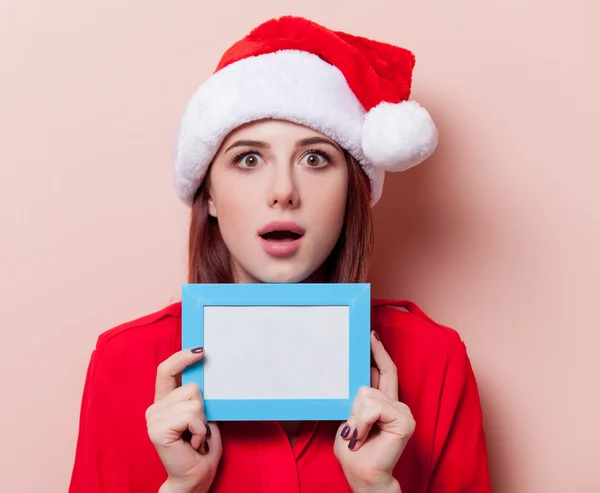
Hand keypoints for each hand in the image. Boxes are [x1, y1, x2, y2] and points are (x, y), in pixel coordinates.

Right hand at [146, 347, 221, 492]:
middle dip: (203, 407)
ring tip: (195, 437)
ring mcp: (154, 418)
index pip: (166, 370)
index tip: (200, 350)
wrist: (193, 478)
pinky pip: (192, 415)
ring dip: (202, 422)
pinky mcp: (158, 429)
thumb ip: (197, 397)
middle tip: (198, 429)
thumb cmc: (200, 449)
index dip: (182, 357)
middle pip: (190, 386)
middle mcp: (155, 408)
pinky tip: (193, 444)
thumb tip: (204, 374)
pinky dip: (200, 430)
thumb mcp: (202, 415)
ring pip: (194, 400)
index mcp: (164, 402)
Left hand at [334, 331, 414, 492]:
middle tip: (355, 430)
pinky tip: (364, 436)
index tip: (371, 334)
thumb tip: (363, 376)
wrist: (364, 476)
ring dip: (357, 417)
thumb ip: (358, 399)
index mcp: (384, 402)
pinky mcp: (405, 420)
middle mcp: (396, 403)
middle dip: (356, 403)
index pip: (384, 371)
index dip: (378, 352)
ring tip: (359, 436)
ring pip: (368, 394)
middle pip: (372, 379)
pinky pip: (374, 407)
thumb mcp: (349, 418)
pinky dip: (362, 421)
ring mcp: (403, 411)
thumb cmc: (355, 452)